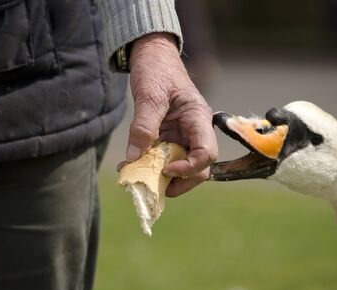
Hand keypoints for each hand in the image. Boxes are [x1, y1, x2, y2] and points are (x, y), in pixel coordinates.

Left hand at [126, 33, 217, 196]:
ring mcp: (181, 135)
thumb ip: (143, 126)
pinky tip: (129, 166)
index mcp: (198, 118)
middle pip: (198, 166)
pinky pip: (163, 157)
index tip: (166, 170)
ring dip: (161, 176)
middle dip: (179, 181)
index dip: (190, 168)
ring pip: (180, 165)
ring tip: (138, 177)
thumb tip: (133, 158)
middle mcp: (194, 130)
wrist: (151, 56)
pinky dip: (148, 165)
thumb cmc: (156, 69)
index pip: (207, 153)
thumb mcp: (149, 95)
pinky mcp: (168, 136)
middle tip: (154, 187)